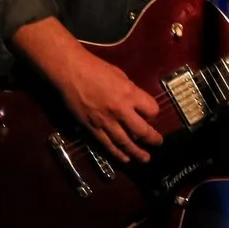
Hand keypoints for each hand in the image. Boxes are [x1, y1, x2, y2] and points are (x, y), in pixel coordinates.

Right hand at [49, 46, 162, 165]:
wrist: (70, 72)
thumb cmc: (96, 69)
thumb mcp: (121, 76)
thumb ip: (131, 91)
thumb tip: (137, 103)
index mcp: (130, 94)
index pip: (152, 110)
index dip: (153, 113)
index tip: (151, 114)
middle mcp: (120, 110)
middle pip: (141, 131)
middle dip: (152, 139)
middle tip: (158, 143)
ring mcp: (105, 121)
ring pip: (124, 142)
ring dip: (136, 152)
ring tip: (144, 158)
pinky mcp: (91, 127)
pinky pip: (106, 144)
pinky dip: (116, 153)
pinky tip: (124, 158)